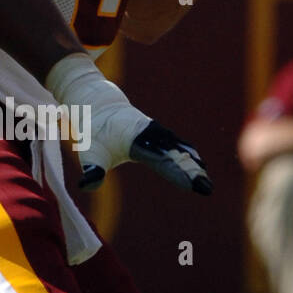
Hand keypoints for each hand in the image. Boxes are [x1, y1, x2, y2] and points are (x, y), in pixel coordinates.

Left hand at [44, 52, 211, 193]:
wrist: (98, 104)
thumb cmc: (93, 132)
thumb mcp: (89, 152)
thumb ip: (92, 170)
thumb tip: (85, 185)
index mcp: (137, 140)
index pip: (163, 160)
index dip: (180, 173)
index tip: (194, 185)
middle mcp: (151, 134)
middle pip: (177, 155)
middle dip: (192, 171)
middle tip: (207, 189)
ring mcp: (156, 133)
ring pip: (180, 149)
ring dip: (193, 165)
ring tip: (206, 182)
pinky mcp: (157, 133)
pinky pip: (178, 145)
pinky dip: (189, 156)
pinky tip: (199, 166)